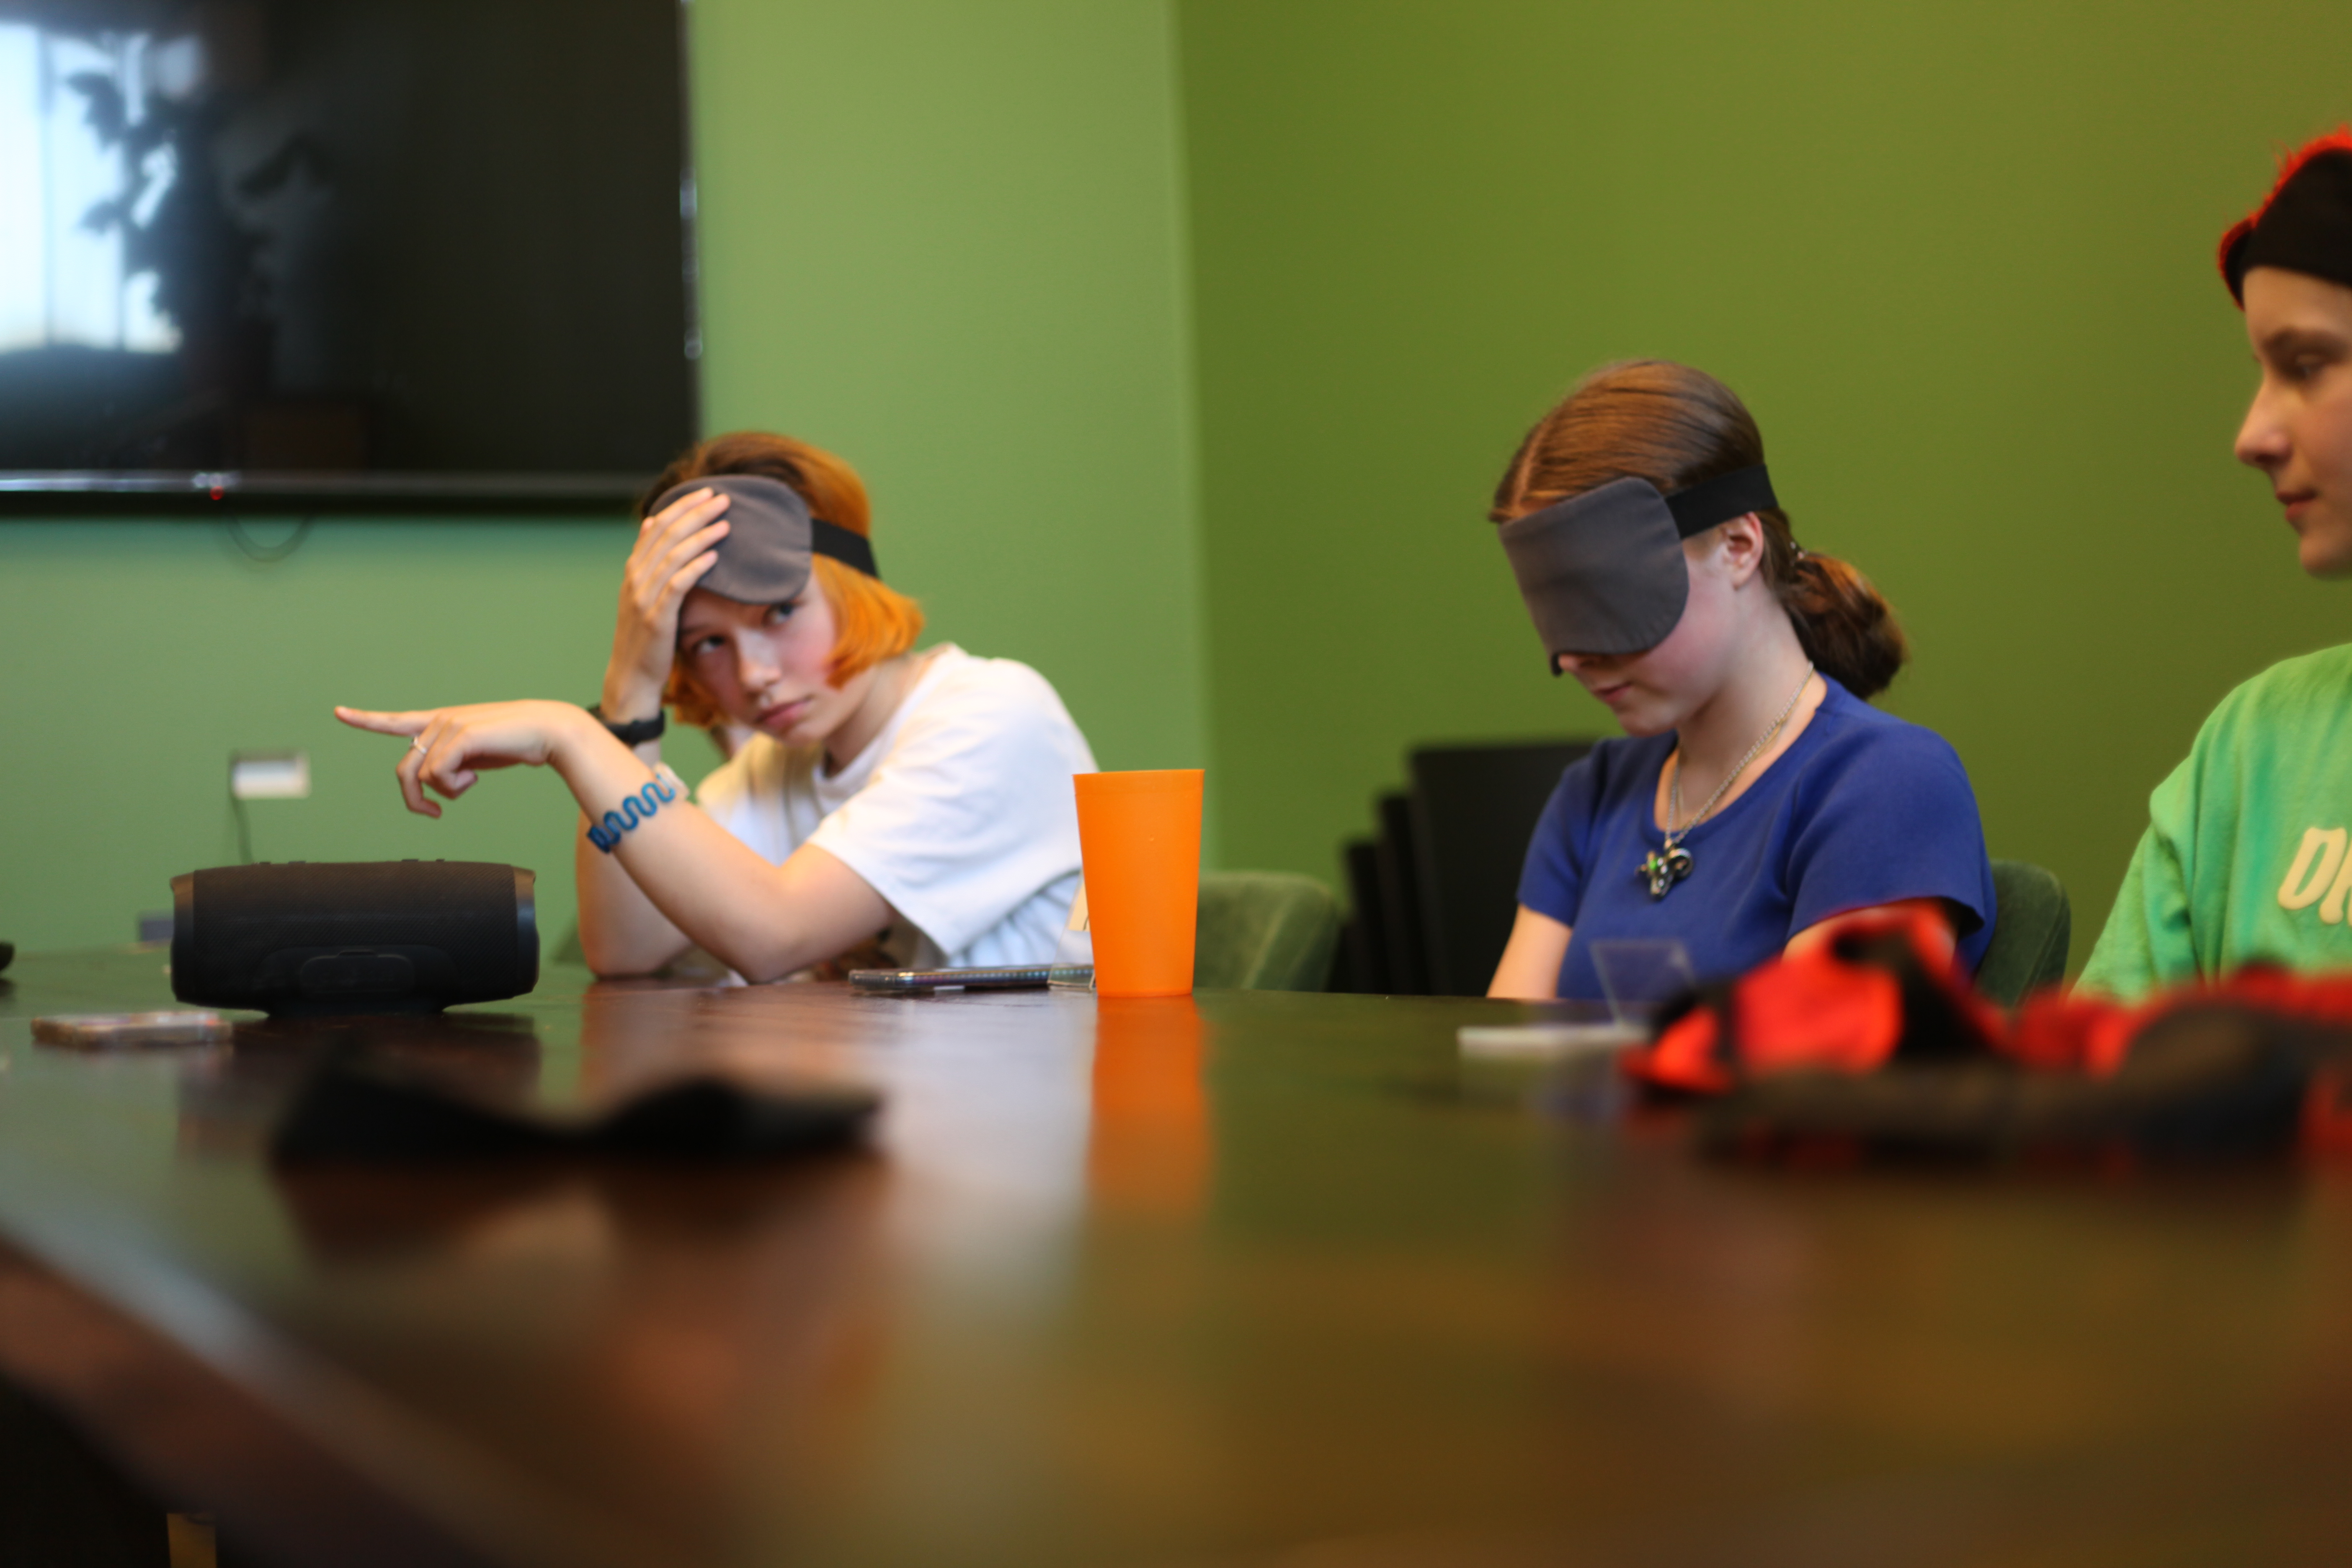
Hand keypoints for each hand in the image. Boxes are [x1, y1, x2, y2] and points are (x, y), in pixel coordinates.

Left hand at [335, 700, 593, 817]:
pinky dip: (455, 786)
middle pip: (405, 770)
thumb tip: (433, 783)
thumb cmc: (517, 744)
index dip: (366, 720)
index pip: (397, 720)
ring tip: (471, 783)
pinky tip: (476, 777)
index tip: (338, 712)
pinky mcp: (461, 735)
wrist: (548, 731)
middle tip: (435, 814)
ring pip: (422, 776)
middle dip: (415, 799)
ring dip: (446, 792)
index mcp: (441, 722)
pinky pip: (438, 774)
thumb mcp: (475, 757)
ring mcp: (448, 725)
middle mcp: (439, 720)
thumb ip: (450, 764)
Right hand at [603, 488, 730, 720]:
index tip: (705, 492)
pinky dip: (694, 568)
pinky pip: (676, 586)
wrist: (632, 675)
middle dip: (694, 513)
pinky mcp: (656, 618)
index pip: (657, 526)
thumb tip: (654, 522)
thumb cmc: (646, 635)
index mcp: (634, 569)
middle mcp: (635, 579)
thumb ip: (649, 561)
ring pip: (672, 556)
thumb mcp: (644, 593)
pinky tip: (714, 557)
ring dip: (700, 536)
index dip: (681, 506)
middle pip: (666, 535)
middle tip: (721, 498)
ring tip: (725, 522)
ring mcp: (643, 598)